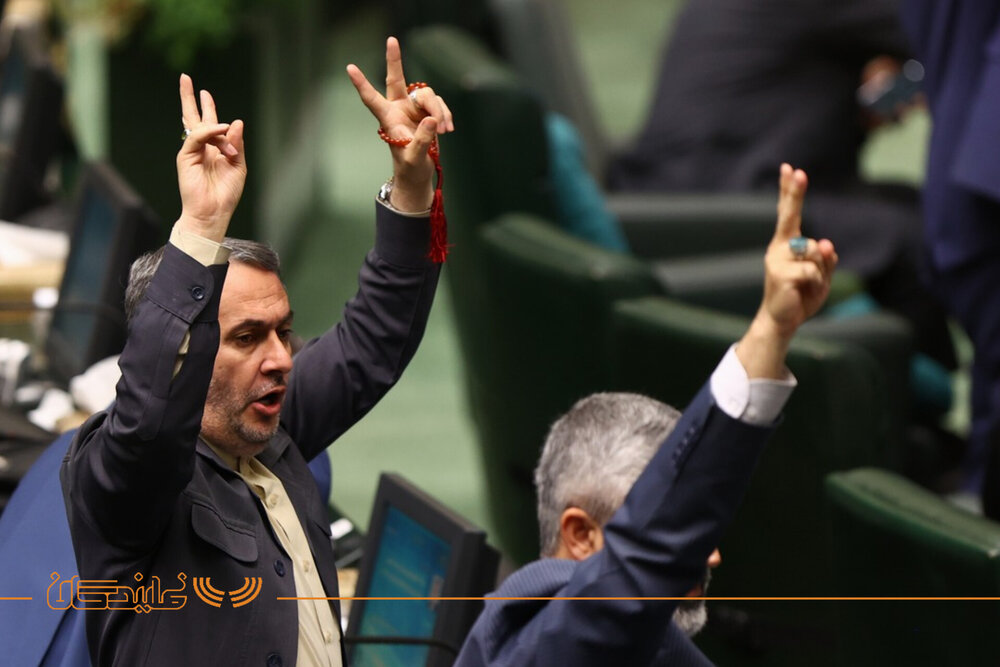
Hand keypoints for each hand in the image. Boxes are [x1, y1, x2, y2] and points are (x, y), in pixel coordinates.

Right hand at [175, 74, 246, 242]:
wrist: (214, 212)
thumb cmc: (226, 194)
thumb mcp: (238, 165)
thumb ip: (236, 144)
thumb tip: (236, 122)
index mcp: (213, 149)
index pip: (209, 124)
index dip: (207, 108)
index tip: (205, 93)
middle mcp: (201, 148)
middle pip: (192, 117)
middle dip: (189, 98)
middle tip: (185, 78)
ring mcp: (192, 151)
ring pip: (197, 125)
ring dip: (216, 127)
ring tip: (228, 151)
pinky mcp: (185, 156)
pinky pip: (197, 136)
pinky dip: (210, 131)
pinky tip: (222, 129)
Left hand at [346, 36, 453, 211]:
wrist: (418, 174)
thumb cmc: (410, 168)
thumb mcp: (414, 158)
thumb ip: (422, 140)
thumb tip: (431, 120)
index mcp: (388, 120)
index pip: (372, 99)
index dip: (361, 84)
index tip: (349, 67)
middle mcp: (399, 109)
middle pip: (396, 79)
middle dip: (394, 60)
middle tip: (391, 40)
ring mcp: (414, 109)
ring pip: (428, 95)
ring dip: (439, 111)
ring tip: (444, 130)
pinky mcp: (428, 112)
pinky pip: (440, 105)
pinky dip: (446, 115)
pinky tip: (448, 129)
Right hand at [737, 164, 837, 377]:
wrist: (784, 320)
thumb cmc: (802, 295)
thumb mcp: (821, 275)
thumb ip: (825, 258)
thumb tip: (825, 242)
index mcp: (787, 244)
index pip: (788, 213)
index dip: (789, 191)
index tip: (790, 169)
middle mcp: (779, 247)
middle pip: (789, 216)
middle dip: (793, 193)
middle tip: (796, 171)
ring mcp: (777, 259)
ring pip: (815, 252)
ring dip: (821, 272)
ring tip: (808, 286)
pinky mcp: (780, 273)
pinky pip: (812, 270)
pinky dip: (816, 282)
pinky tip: (804, 291)